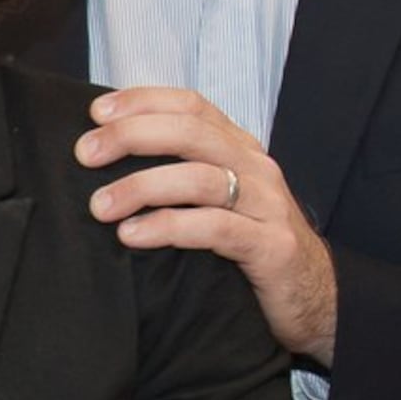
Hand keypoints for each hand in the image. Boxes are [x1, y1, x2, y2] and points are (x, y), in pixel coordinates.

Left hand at [78, 90, 338, 365]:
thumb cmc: (251, 248)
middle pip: (192, 133)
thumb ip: (181, 175)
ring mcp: (267, 205)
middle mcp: (256, 168)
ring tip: (100, 206)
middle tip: (85, 154)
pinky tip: (133, 236)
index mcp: (241, 150)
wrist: (315, 298)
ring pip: (200, 178)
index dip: (144, 101)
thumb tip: (111, 159)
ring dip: (142, 187)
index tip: (96, 111)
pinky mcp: (271, 246)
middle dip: (133, 136)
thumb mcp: (219, 202)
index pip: (192, 106)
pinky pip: (215, 229)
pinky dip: (169, 227)